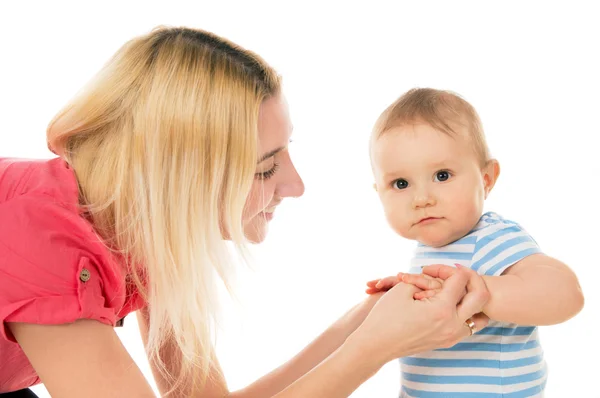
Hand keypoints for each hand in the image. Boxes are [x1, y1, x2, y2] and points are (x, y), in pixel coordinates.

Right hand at [350, 266, 489, 362]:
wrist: (376, 345)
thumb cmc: (385, 316)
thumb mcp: (402, 288)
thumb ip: (426, 279)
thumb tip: (439, 279)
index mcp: (441, 309)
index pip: (460, 280)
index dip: (448, 268)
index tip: (434, 268)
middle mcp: (452, 324)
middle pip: (481, 297)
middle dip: (473, 279)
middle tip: (459, 273)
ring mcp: (451, 336)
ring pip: (480, 316)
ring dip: (473, 299)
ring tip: (457, 289)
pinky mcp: (447, 342)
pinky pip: (469, 326)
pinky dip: (466, 312)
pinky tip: (451, 303)